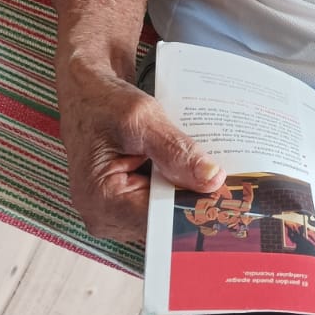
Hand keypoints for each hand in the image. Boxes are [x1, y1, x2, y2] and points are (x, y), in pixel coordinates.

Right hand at [56, 61, 225, 246]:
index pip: (159, 220)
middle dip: (192, 198)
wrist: (87, 93)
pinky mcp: (123, 205)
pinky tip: (189, 169)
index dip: (194, 207)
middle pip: (163, 221)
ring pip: (164, 214)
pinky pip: (159, 204)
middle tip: (224, 177)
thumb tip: (212, 179)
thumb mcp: (142, 118)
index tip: (227, 194)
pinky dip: (176, 187)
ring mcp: (113, 213)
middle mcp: (103, 215)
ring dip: (186, 191)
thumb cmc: (103, 101)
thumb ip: (175, 151)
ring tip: (205, 168)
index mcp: (100, 199)